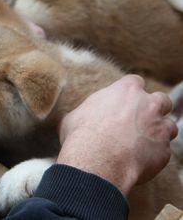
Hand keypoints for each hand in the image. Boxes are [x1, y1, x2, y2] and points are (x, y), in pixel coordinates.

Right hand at [57, 74, 177, 194]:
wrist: (96, 162)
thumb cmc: (81, 136)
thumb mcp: (75, 116)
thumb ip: (87, 112)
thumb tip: (80, 118)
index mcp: (126, 91)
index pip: (136, 82)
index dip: (131, 92)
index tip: (124, 102)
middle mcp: (149, 105)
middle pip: (162, 100)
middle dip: (154, 108)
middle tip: (139, 120)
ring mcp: (160, 128)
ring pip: (169, 126)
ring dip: (158, 132)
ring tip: (140, 143)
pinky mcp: (164, 152)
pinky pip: (163, 151)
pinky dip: (154, 155)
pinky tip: (137, 160)